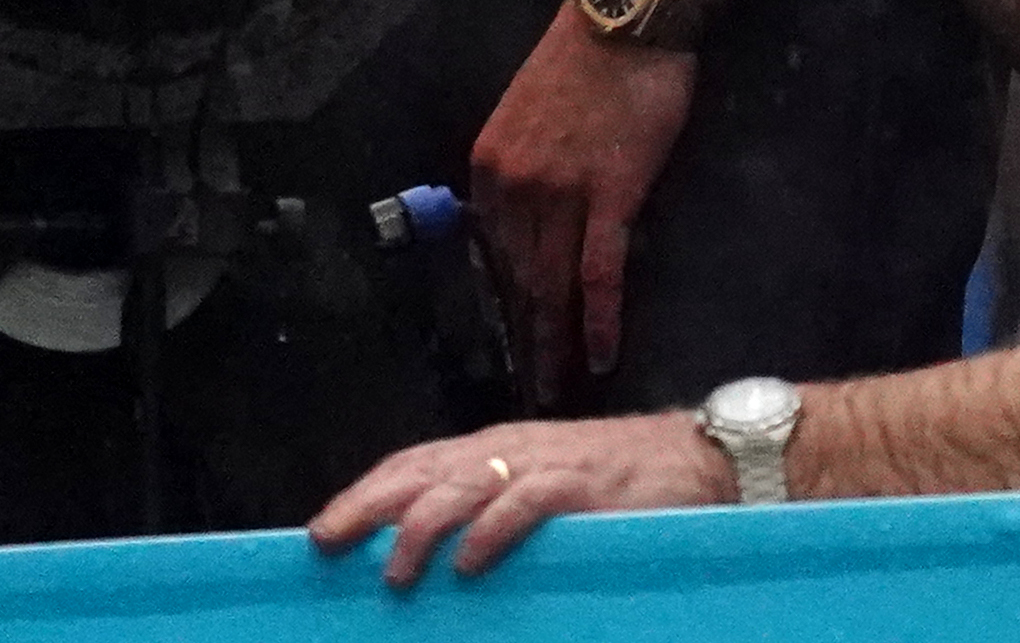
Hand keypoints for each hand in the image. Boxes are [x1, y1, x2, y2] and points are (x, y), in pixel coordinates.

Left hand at [309, 408, 724, 581]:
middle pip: (423, 471)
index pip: (414, 464)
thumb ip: (492, 511)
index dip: (366, 493)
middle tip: (328, 541)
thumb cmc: (615, 481)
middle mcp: (509, 450)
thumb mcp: (541, 486)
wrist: (696, 458)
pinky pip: (527, 505)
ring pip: (465, 484)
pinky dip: (493, 531)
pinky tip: (468, 561)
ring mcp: (545, 465)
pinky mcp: (584, 486)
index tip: (323, 530)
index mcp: (494, 450)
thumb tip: (433, 557)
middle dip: (370, 505)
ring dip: (422, 526)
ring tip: (394, 569)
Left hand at [468, 1, 696, 386]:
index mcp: (489, 168)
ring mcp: (560, 194)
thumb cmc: (586, 56)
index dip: (503, 306)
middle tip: (529, 392)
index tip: (511, 346)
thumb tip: (530, 214)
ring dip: (554, 345)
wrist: (623, 13)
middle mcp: (513, 188)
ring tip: (558, 390)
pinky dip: (599, 320)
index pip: (492, 255)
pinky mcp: (611, 195)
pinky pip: (599, 272)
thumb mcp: (529, 111)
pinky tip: (600, 356)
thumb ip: (524, 164)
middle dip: (522, 343)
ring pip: (551, 287)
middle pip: (517, 282)